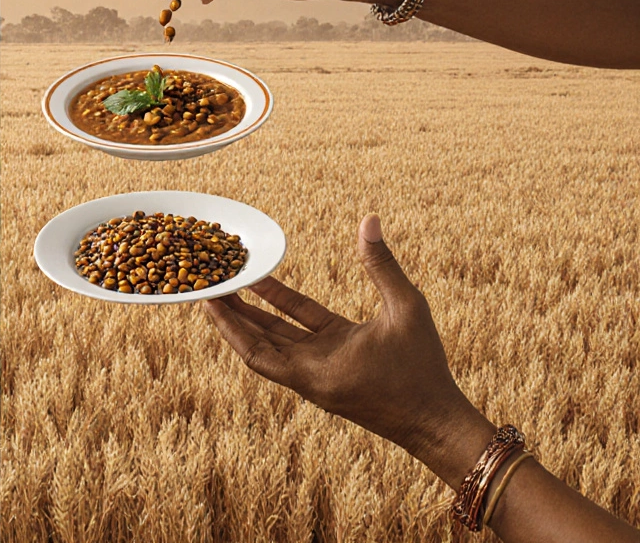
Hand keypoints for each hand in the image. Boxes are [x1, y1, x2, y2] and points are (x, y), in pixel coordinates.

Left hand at [203, 215, 495, 487]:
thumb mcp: (408, 311)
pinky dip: (281, 316)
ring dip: (251, 314)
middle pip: (256, 343)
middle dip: (231, 315)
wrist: (438, 424)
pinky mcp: (332, 366)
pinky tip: (269, 291)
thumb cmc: (424, 371)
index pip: (256, 349)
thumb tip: (368, 220)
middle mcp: (310, 375)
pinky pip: (298, 337)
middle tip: (205, 285)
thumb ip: (383, 267)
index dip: (229, 325)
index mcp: (317, 371)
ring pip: (275, 340)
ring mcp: (319, 372)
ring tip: (227, 284)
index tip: (206, 300)